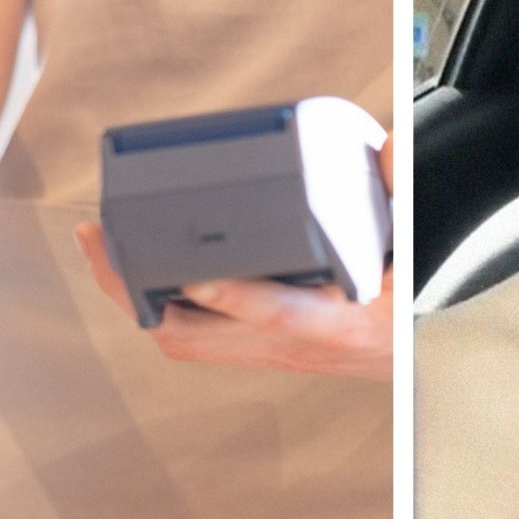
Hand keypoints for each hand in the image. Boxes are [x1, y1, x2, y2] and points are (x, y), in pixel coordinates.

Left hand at [72, 135, 392, 380]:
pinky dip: (157, 302)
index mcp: (334, 326)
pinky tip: (140, 269)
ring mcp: (267, 352)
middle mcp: (290, 347)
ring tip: (103, 249)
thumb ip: (404, 200)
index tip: (195, 271)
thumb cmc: (413, 315)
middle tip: (99, 241)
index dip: (233, 296)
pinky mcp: (254, 347)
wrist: (417, 369)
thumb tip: (387, 149)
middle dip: (134, 290)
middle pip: (192, 335)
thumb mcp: (420, 261)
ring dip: (134, 296)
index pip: (275, 314)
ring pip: (181, 337)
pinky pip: (191, 333)